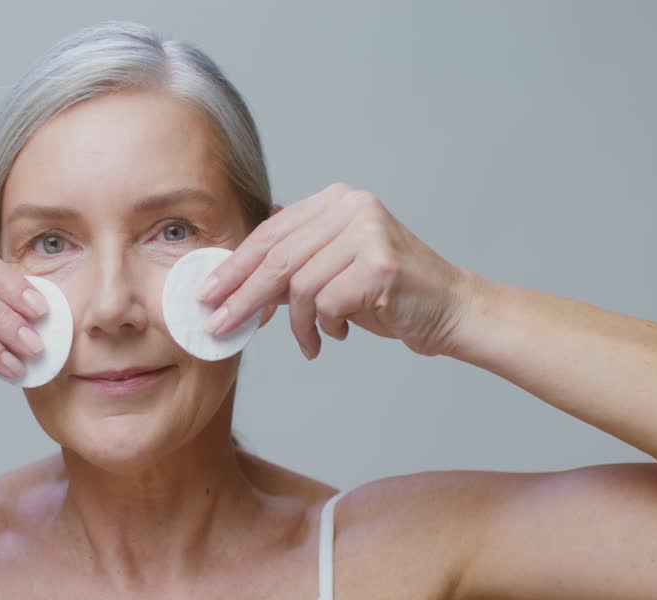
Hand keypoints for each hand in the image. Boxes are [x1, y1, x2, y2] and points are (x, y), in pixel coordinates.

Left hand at [198, 183, 479, 358]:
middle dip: (242, 298)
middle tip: (220, 326)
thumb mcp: (331, 271)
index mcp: (335, 201)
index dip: (234, 266)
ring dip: (297, 324)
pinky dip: (325, 327)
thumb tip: (230, 285)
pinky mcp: (380, 264)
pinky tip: (338, 334)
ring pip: (299, 286)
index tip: (207, 294)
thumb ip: (290, 267)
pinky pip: (326, 303)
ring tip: (309, 340)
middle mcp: (351, 207)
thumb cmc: (386, 295)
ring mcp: (368, 232)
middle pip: (276, 258)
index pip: (269, 233)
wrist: (449, 309)